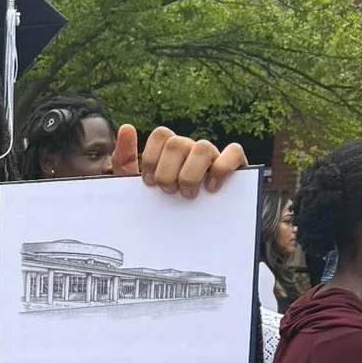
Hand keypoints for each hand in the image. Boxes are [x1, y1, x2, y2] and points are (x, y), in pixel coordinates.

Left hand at [115, 124, 247, 196]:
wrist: (188, 235)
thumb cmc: (163, 206)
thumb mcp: (138, 188)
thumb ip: (125, 161)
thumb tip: (126, 127)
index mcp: (171, 151)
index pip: (161, 134)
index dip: (151, 158)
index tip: (149, 183)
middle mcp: (192, 149)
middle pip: (177, 143)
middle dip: (167, 172)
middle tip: (169, 192)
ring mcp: (214, 156)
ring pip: (202, 147)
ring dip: (190, 174)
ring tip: (188, 194)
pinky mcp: (236, 166)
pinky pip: (233, 152)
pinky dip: (222, 168)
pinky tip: (212, 187)